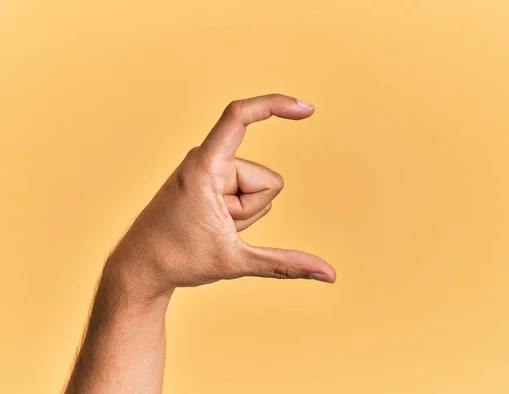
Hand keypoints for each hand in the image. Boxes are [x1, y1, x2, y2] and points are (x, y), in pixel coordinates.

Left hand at [105, 94, 335, 300]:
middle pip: (265, 181)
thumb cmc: (178, 260)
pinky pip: (246, 192)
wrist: (141, 268)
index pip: (239, 116)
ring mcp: (210, 171)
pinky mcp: (211, 180)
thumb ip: (285, 265)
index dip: (275, 105)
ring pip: (258, 189)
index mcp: (205, 166)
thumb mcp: (235, 262)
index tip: (306, 110)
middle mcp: (207, 160)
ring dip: (244, 214)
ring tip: (212, 226)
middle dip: (252, 209)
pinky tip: (213, 224)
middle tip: (218, 226)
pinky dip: (239, 213)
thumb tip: (329, 274)